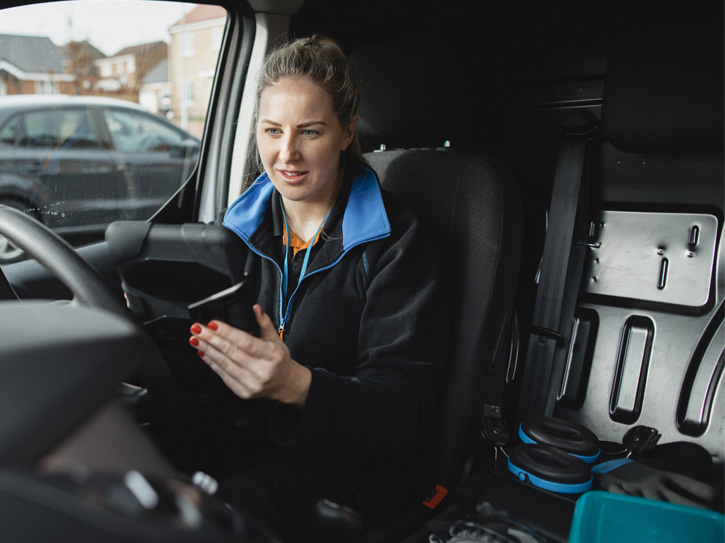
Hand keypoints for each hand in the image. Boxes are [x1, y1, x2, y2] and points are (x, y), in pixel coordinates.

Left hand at [189, 305, 311, 406]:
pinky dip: (211, 362)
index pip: (246, 342)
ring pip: (224, 364)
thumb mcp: (276, 339)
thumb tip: (255, 308)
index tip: (212, 324)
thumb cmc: (279, 360)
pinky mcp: (242, 392)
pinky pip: (222, 375)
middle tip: (198, 329)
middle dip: (211, 338)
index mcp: (272, 355)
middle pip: (231, 352)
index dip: (227, 332)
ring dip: (207, 350)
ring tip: (196, 339)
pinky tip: (204, 352)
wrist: (284, 384)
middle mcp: (262, 371)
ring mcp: (251, 383)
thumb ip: (264, 323)